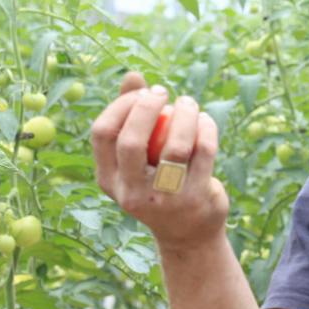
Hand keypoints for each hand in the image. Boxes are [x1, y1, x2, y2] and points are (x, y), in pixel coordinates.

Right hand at [90, 72, 227, 246]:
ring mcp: (165, 199)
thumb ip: (131, 114)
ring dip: (184, 114)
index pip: (103, 134)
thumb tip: (133, 75)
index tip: (141, 92)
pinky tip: (204, 120)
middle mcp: (132, 193)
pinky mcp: (197, 198)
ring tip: (188, 103)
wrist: (188, 232)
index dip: (120, 105)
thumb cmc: (157, 181)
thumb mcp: (138, 156)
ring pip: (174, 146)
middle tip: (162, 92)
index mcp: (110, 180)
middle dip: (147, 106)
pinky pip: (203, 152)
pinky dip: (206, 128)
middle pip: (131, 141)